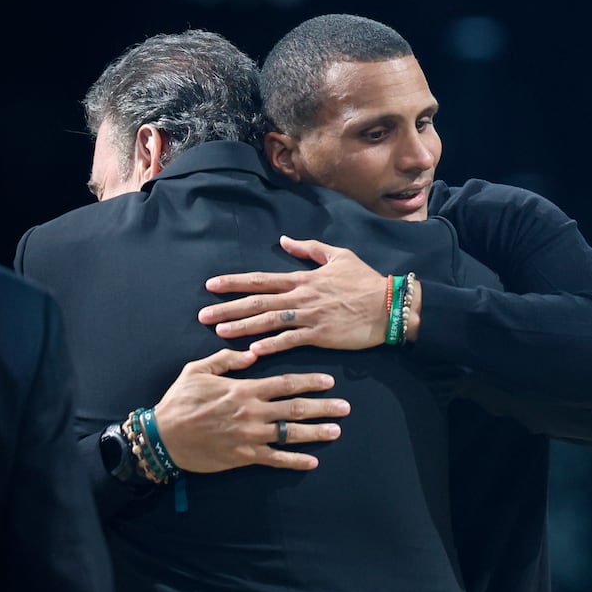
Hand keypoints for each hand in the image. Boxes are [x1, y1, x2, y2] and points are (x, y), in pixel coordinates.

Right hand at [151, 348, 349, 471]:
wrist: (162, 437)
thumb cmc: (179, 401)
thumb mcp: (197, 370)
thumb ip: (226, 359)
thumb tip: (251, 354)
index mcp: (244, 389)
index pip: (285, 383)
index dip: (310, 382)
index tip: (329, 382)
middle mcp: (253, 412)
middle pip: (296, 408)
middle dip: (323, 407)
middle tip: (345, 407)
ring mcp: (250, 435)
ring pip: (291, 434)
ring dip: (316, 433)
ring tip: (337, 431)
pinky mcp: (244, 456)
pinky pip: (275, 459)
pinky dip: (295, 461)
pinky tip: (313, 461)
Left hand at [198, 235, 389, 354]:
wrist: (389, 305)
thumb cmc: (365, 281)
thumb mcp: (339, 256)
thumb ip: (309, 249)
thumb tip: (284, 240)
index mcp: (303, 278)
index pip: (261, 280)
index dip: (235, 282)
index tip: (211, 285)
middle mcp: (301, 297)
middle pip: (257, 302)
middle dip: (228, 308)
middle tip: (202, 316)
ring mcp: (309, 316)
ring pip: (268, 321)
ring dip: (242, 326)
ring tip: (219, 332)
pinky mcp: (321, 334)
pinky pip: (290, 340)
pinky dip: (271, 344)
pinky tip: (253, 350)